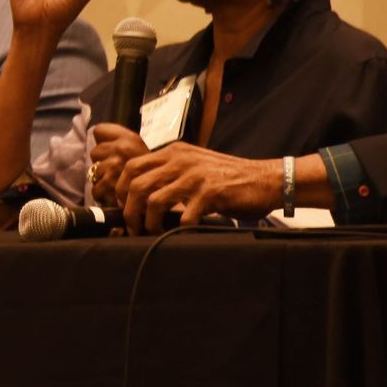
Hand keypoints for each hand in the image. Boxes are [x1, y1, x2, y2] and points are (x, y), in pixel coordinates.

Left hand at [86, 124, 150, 203]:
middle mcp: (122, 149)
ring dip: (102, 180)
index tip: (112, 152)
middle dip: (103, 163)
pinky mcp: (110, 184)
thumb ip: (118, 137)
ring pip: (94, 172)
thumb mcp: (139, 147)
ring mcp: (115, 166)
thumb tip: (94, 133)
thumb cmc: (150, 173)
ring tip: (117, 183)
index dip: (105, 143)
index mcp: (129, 138)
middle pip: (95, 152)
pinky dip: (102, 194)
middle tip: (117, 171)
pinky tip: (113, 194)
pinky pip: (95, 189)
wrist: (165, 192)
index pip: (99, 131)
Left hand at [115, 144, 280, 233]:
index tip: (123, 207)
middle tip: (133, 227)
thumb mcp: (194, 167)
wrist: (265, 179)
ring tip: (153, 233)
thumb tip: (142, 197)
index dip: (121, 189)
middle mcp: (180, 160)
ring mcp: (195, 176)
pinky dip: (180, 229)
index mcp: (173, 152)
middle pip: (137, 185)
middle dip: (130, 211)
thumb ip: (170, 174)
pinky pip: (185, 216)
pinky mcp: (211, 192)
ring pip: (155, 201)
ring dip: (149, 222)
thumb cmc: (228, 178)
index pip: (132, 166)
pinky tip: (182, 234)